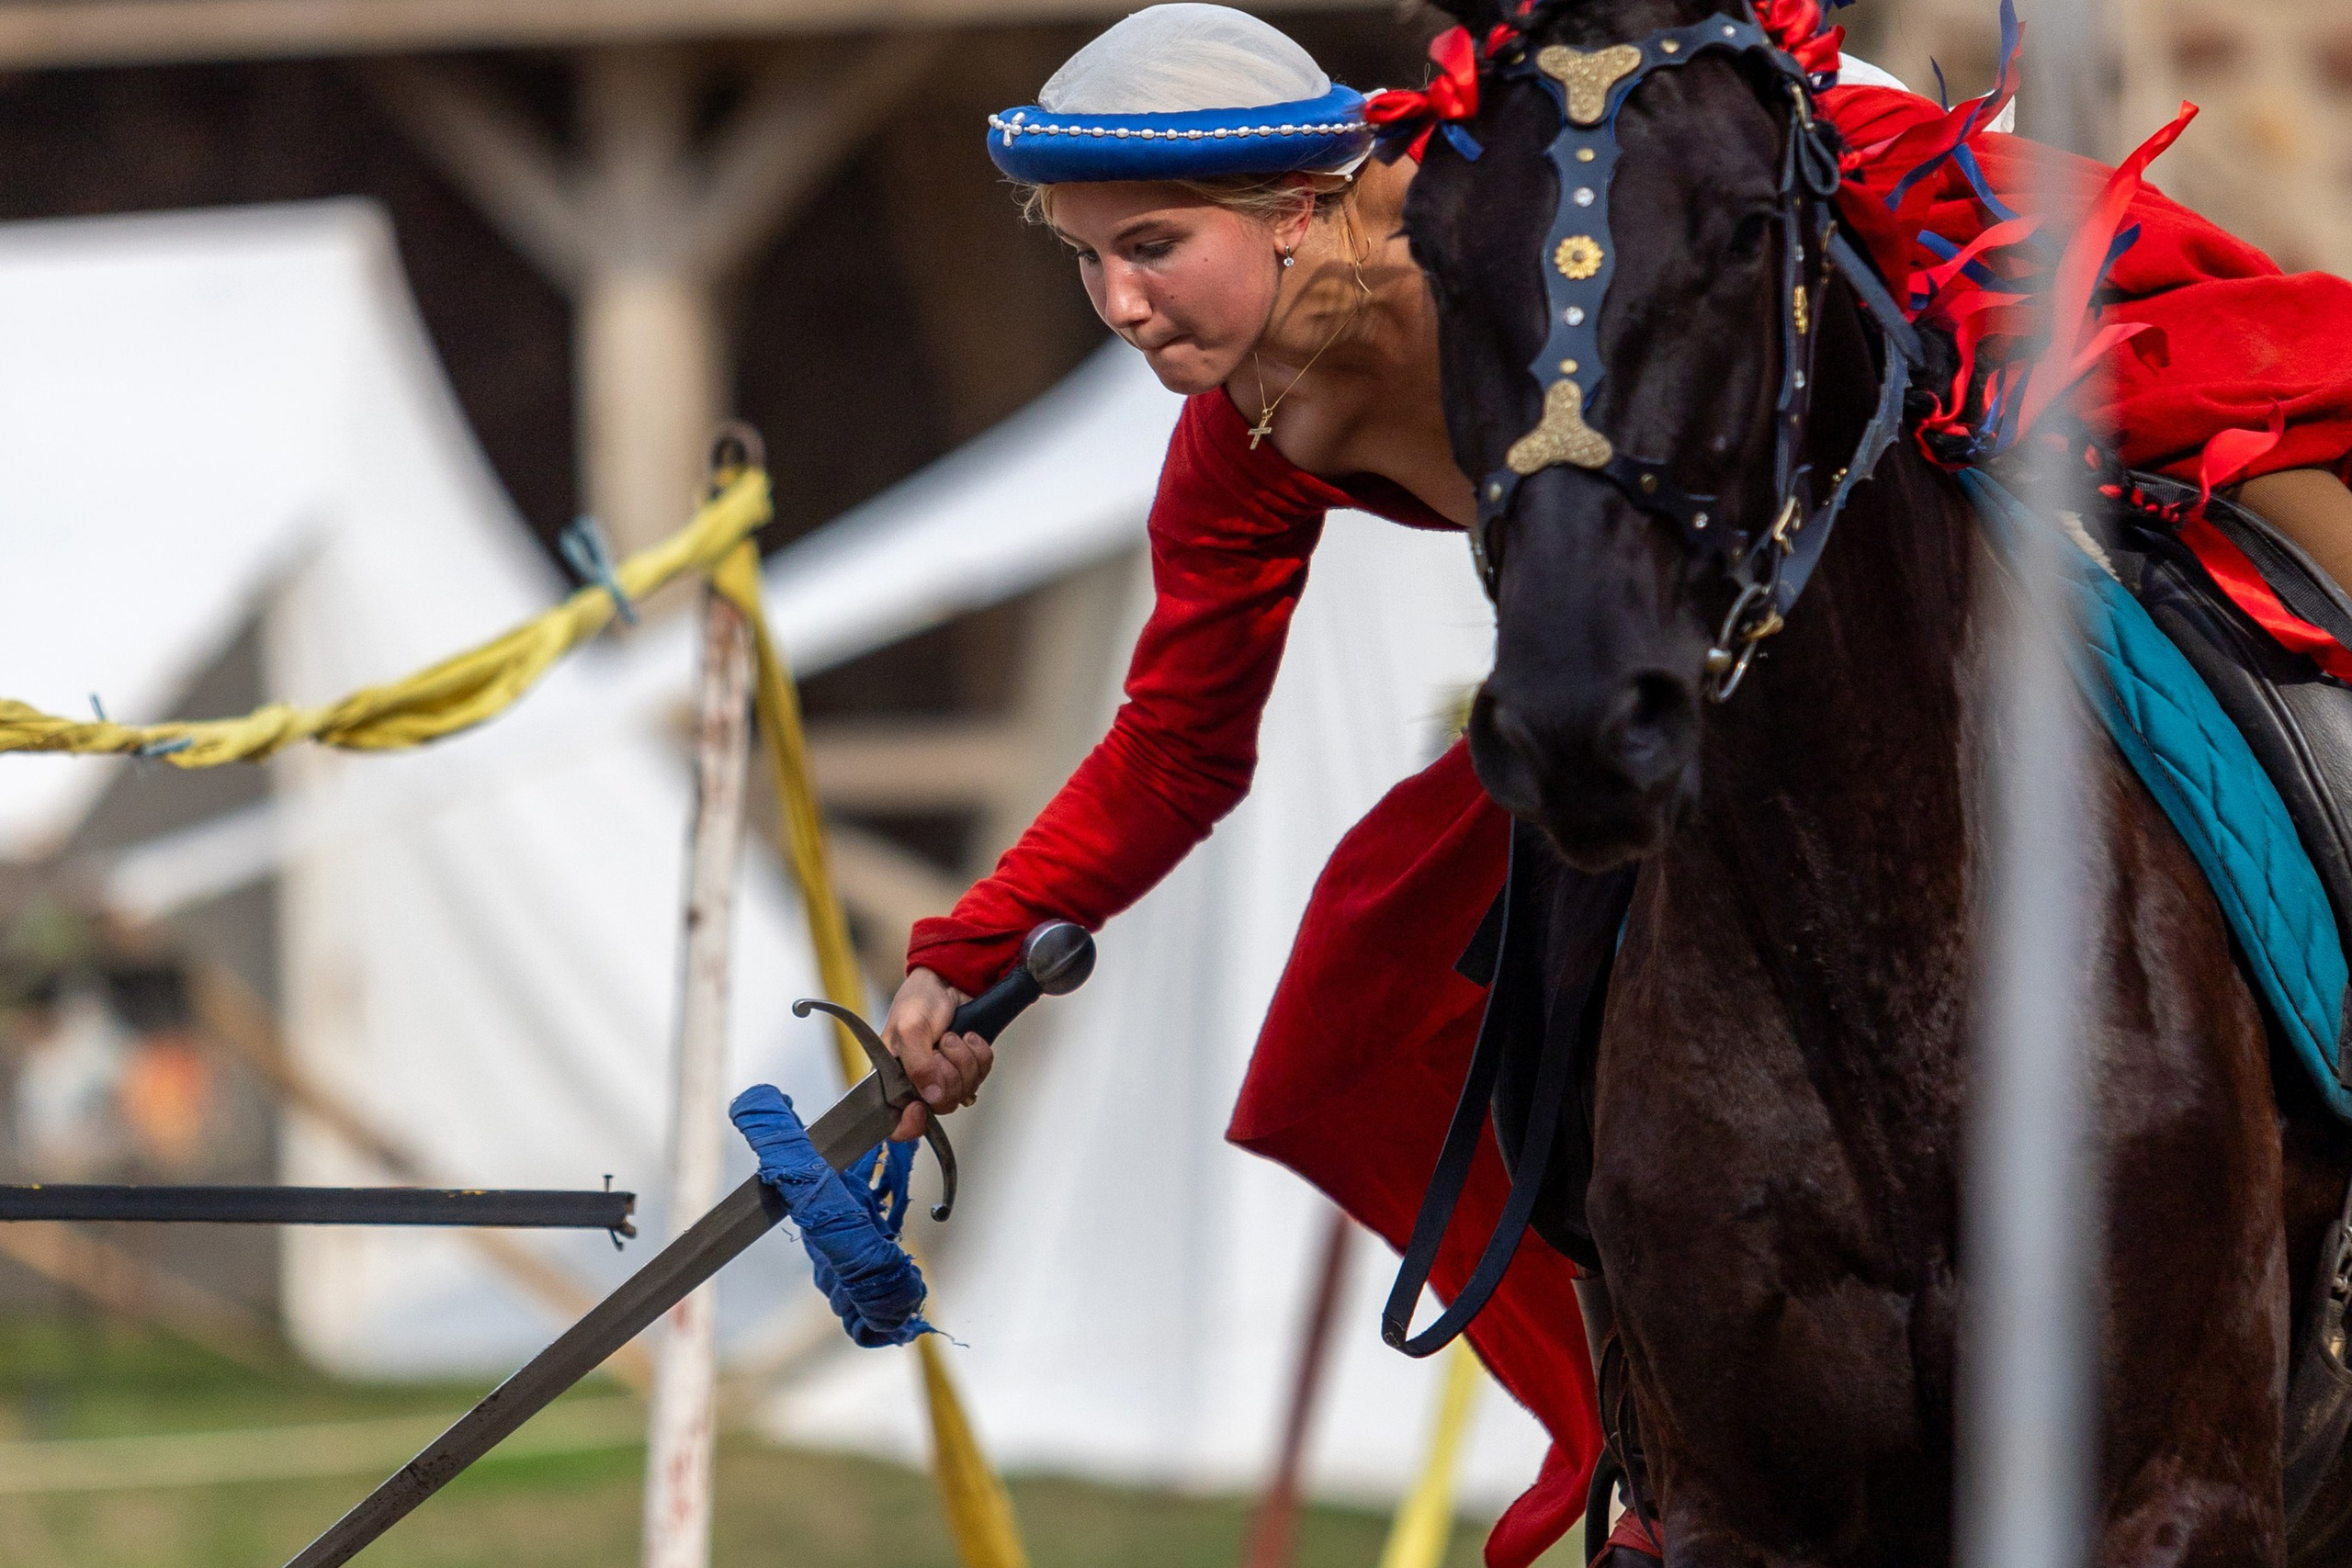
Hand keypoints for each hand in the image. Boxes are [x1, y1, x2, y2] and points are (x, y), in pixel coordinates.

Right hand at [880, 967, 992, 1141]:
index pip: (897, 1122)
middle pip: (941, 1105)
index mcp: (892, 1079)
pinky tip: (968, 1038)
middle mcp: (918, 1083)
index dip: (909, 1124)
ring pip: (964, 1090)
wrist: (949, 980)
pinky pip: (982, 1074)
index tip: (919, 1108)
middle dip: (947, 1071)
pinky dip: (979, 1053)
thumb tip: (932, 1094)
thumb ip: (918, 1064)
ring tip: (952, 1037)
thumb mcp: (909, 1028)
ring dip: (964, 1058)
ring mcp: (944, 1076)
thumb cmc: (919, 1000)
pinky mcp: (967, 1067)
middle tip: (939, 1047)